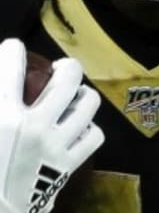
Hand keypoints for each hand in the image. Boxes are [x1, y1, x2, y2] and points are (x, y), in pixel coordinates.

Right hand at [0, 39, 103, 212]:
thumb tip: (2, 92)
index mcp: (3, 115)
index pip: (10, 67)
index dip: (13, 51)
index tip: (14, 48)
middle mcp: (35, 124)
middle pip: (67, 79)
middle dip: (67, 67)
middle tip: (62, 70)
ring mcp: (58, 144)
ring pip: (88, 104)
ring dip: (83, 97)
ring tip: (75, 98)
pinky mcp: (71, 164)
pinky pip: (94, 135)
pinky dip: (89, 128)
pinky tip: (79, 129)